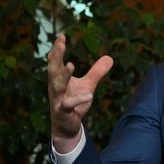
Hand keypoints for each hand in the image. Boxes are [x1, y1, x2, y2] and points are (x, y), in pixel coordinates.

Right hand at [47, 34, 112, 152]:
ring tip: (71, 65)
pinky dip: (78, 100)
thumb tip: (110, 57)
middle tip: (59, 44)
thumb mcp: (88, 86)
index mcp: (58, 79)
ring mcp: (57, 100)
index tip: (62, 36)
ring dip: (63, 75)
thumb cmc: (74, 104)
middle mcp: (55, 87)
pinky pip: (68, 105)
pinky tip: (89, 95)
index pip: (55, 61)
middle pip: (53, 70)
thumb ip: (97, 72)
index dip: (57, 49)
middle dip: (56, 56)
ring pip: (58, 86)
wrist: (66, 127)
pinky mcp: (63, 112)